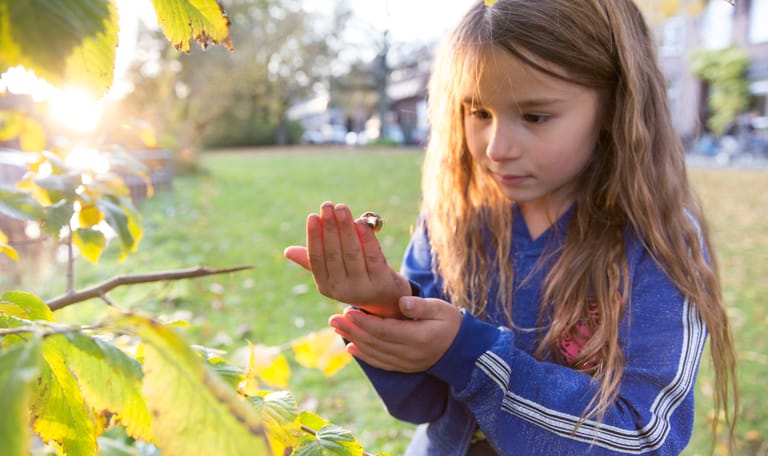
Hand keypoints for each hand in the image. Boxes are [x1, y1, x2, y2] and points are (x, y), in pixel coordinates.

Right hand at [284, 201, 411, 317]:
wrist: (387, 297)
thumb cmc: (356, 277)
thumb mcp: (334, 272)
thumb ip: (314, 260)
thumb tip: (288, 251)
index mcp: (325, 286)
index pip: (316, 259)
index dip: (314, 237)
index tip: (313, 216)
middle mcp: (342, 290)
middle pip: (334, 254)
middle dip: (330, 227)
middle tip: (328, 205)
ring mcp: (362, 287)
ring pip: (352, 253)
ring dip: (346, 228)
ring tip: (341, 208)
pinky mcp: (381, 282)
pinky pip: (372, 256)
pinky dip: (366, 238)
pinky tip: (361, 222)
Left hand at [328, 296, 462, 371]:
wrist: (461, 348)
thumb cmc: (450, 322)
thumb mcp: (440, 308)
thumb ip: (420, 306)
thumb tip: (401, 303)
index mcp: (418, 338)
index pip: (385, 330)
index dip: (364, 322)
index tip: (348, 311)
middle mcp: (409, 354)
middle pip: (375, 343)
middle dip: (352, 330)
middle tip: (333, 319)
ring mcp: (406, 363)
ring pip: (374, 353)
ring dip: (353, 341)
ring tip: (336, 329)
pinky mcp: (403, 368)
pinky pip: (380, 363)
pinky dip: (363, 356)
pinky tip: (350, 347)